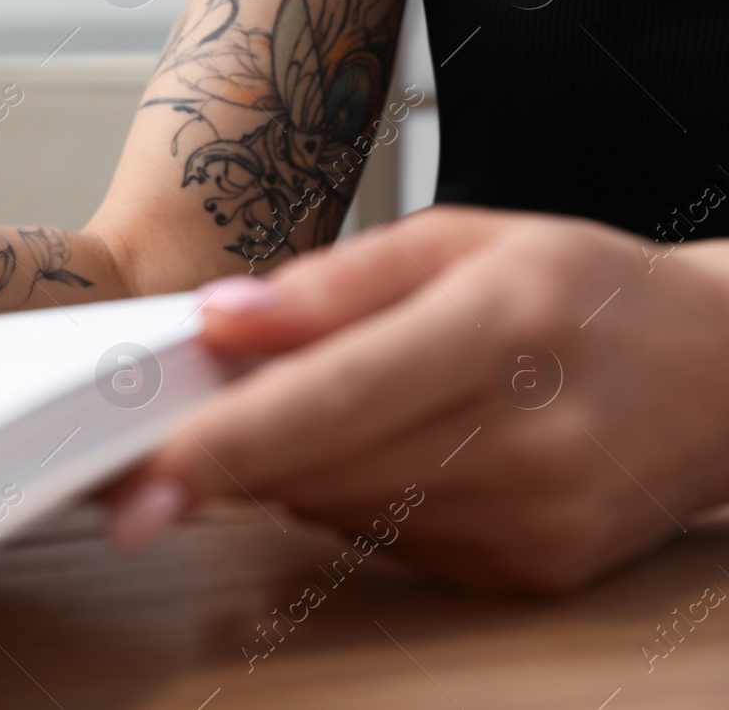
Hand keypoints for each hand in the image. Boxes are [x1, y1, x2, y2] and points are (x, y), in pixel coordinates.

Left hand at [108, 206, 728, 590]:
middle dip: (228, 452)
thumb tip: (217, 320)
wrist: (722, 376)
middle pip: (322, 468)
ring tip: (320, 403)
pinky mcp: (530, 572)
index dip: (226, 443)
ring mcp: (536, 522)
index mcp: (502, 328)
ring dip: (290, 466)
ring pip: (341, 511)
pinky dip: (353, 497)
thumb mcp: (458, 241)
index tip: (142, 479)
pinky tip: (393, 447)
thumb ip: (330, 284)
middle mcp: (529, 440)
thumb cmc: (582, 290)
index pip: (335, 398)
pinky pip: (387, 542)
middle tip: (167, 426)